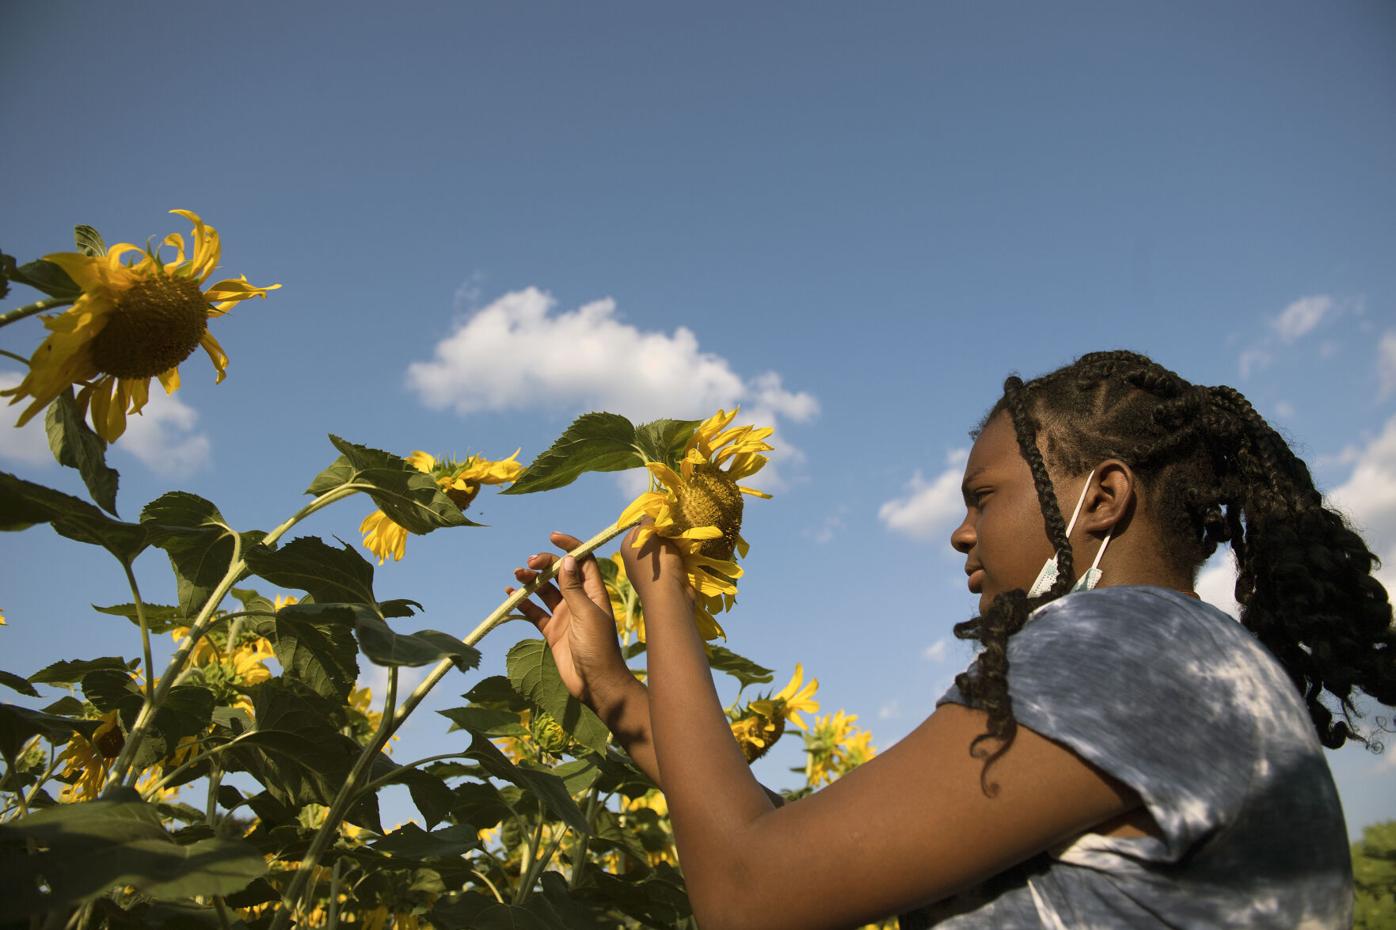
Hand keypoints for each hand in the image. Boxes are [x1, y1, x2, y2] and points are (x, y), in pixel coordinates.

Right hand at [509, 532, 637, 717]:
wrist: (595, 683)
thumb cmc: (597, 647)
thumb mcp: (586, 614)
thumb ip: (574, 588)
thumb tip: (567, 559)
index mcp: (593, 593)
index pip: (582, 561)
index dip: (570, 547)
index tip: (552, 537)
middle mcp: (579, 600)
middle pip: (560, 573)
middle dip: (544, 564)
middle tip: (530, 564)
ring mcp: (564, 616)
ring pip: (544, 591)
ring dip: (531, 581)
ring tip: (517, 575)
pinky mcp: (552, 632)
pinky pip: (535, 612)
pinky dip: (523, 602)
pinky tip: (511, 594)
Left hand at [618, 520, 692, 604]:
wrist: (670, 597)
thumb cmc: (657, 564)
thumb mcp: (650, 536)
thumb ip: (649, 522)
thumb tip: (650, 514)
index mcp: (628, 547)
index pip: (640, 525)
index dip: (654, 520)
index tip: (666, 517)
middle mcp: (636, 558)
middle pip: (654, 536)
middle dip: (667, 533)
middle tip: (677, 529)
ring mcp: (651, 569)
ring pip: (666, 548)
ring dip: (676, 544)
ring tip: (683, 542)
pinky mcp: (665, 577)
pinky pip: (673, 560)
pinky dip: (681, 555)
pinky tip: (687, 554)